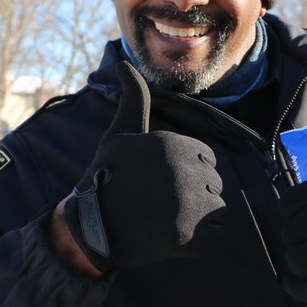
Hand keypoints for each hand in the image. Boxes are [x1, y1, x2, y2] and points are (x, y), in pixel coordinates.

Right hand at [62, 62, 225, 271]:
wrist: (90, 227)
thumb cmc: (107, 176)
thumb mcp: (120, 133)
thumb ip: (134, 99)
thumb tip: (123, 64)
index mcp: (173, 144)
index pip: (207, 160)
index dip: (188, 173)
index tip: (160, 182)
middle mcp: (183, 170)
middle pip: (213, 185)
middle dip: (194, 196)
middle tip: (159, 204)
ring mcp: (187, 203)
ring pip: (216, 210)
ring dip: (197, 218)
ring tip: (165, 219)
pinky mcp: (187, 235)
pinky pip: (216, 236)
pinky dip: (200, 242)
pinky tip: (174, 237)